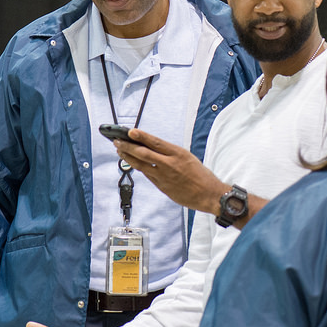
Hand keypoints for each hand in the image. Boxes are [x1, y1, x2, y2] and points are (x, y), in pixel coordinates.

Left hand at [114, 129, 228, 214]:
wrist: (209, 195)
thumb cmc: (201, 176)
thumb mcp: (188, 158)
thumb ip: (171, 154)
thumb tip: (153, 148)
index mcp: (178, 154)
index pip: (156, 142)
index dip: (141, 136)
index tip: (130, 131)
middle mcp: (170, 164)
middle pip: (143, 153)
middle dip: (128, 146)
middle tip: (117, 141)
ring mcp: (164, 177)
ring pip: (141, 165)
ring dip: (128, 157)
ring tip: (119, 150)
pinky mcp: (162, 187)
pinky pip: (147, 175)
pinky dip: (138, 167)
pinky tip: (132, 163)